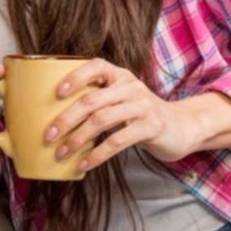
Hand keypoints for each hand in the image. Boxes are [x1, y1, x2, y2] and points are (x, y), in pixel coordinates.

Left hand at [45, 58, 201, 171]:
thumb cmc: (140, 115)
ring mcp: (142, 106)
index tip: (56, 93)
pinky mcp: (151, 127)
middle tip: (48, 136)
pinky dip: (97, 154)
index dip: (74, 77)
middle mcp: (131, 86)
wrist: (182, 127)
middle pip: (91, 100)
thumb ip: (98, 101)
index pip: (95, 66)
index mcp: (120, 75)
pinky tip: (84, 164)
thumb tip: (56, 118)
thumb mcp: (121, 100)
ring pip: (101, 120)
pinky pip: (117, 141)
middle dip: (65, 119)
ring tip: (61, 153)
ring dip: (77, 139)